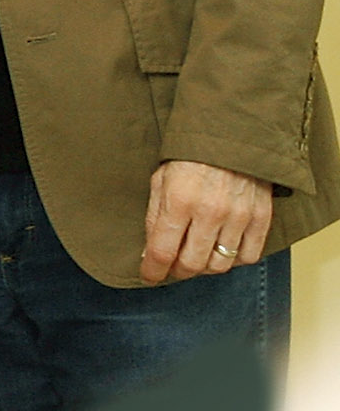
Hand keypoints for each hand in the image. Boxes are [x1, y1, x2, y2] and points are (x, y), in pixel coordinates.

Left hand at [142, 160, 273, 283]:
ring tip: (196, 256)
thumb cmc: (189, 156)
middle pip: (192, 264)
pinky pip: (249, 256)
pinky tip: (223, 249)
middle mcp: (209, 213)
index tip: (149, 276)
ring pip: (220, 265)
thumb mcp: (160, 181)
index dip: (153, 270)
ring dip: (204, 266)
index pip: (162, 252)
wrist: (231, 134)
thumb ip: (155, 218)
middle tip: (172, 266)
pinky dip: (234, 259)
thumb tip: (149, 253)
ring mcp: (239, 217)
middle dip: (177, 271)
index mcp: (178, 201)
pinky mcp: (261, 217)